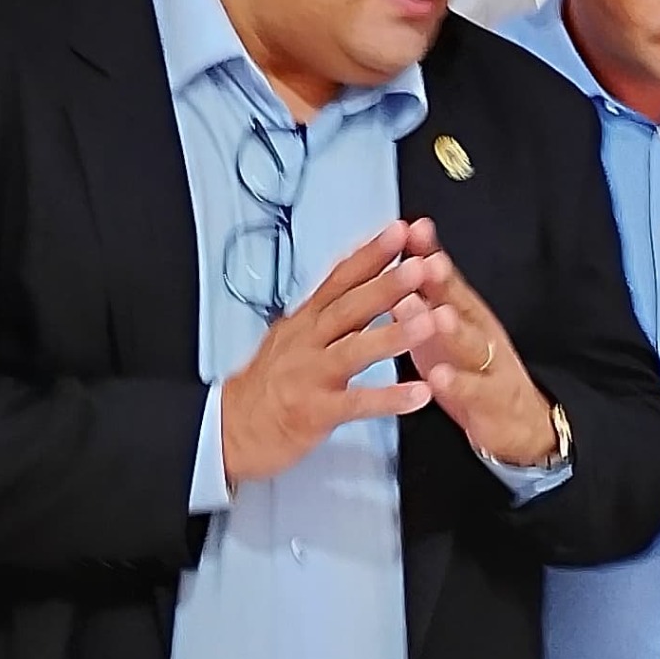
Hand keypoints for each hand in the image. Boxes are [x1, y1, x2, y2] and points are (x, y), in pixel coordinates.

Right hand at [221, 222, 437, 486]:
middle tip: (421, 266)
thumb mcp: (291, 335)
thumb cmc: (265, 384)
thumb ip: (326, 309)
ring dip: (394, 334)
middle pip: (350, 307)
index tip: (400, 231)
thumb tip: (359, 277)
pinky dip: (389, 399)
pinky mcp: (314, 411)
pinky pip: (357, 404)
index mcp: (306, 321)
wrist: (228, 427)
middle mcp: (308, 342)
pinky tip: (420, 393)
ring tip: (430, 322)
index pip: (340, 278)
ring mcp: (311, 376)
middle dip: (388, 284)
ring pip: (355, 350)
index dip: (370, 253)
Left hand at [398, 219, 559, 468]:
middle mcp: (480, 332)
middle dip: (442, 283)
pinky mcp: (492, 401)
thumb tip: (397, 261)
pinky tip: (439, 377)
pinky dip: (458, 383)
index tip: (411, 228)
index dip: (429, 254)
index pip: (445, 278)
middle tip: (424, 263)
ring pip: (472, 343)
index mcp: (465, 314)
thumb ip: (424, 298)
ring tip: (436, 315)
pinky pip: (475, 391)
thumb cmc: (471, 371)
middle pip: (461, 304)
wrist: (519, 422)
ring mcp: (490, 365)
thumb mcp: (446, 331)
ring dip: (454, 329)